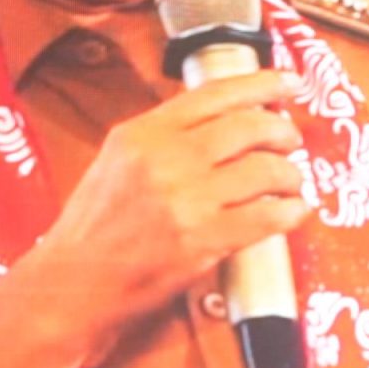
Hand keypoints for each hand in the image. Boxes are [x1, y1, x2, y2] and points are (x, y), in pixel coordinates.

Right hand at [34, 70, 308, 338]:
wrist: (75, 283)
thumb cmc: (95, 228)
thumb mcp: (118, 161)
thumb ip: (164, 138)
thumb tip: (222, 123)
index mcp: (143, 132)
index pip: (215, 93)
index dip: (261, 84)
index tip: (287, 84)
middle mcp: (167, 158)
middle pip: (249, 127)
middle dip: (282, 132)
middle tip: (291, 142)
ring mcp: (187, 199)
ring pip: (265, 170)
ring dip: (290, 176)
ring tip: (292, 184)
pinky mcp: (205, 240)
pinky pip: (268, 217)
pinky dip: (291, 212)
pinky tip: (294, 212)